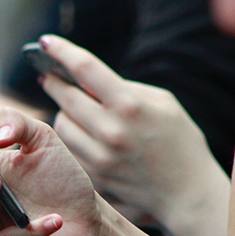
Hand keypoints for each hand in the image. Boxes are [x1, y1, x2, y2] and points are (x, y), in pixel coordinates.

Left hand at [40, 36, 230, 235]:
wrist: (188, 194)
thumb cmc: (181, 142)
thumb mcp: (164, 104)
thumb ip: (126, 89)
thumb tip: (90, 82)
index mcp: (130, 105)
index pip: (84, 68)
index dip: (61, 51)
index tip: (45, 42)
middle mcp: (111, 131)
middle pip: (65, 98)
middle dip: (53, 82)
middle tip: (48, 75)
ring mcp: (101, 158)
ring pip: (61, 125)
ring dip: (62, 112)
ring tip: (70, 107)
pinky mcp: (95, 177)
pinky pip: (69, 150)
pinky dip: (72, 138)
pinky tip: (80, 132)